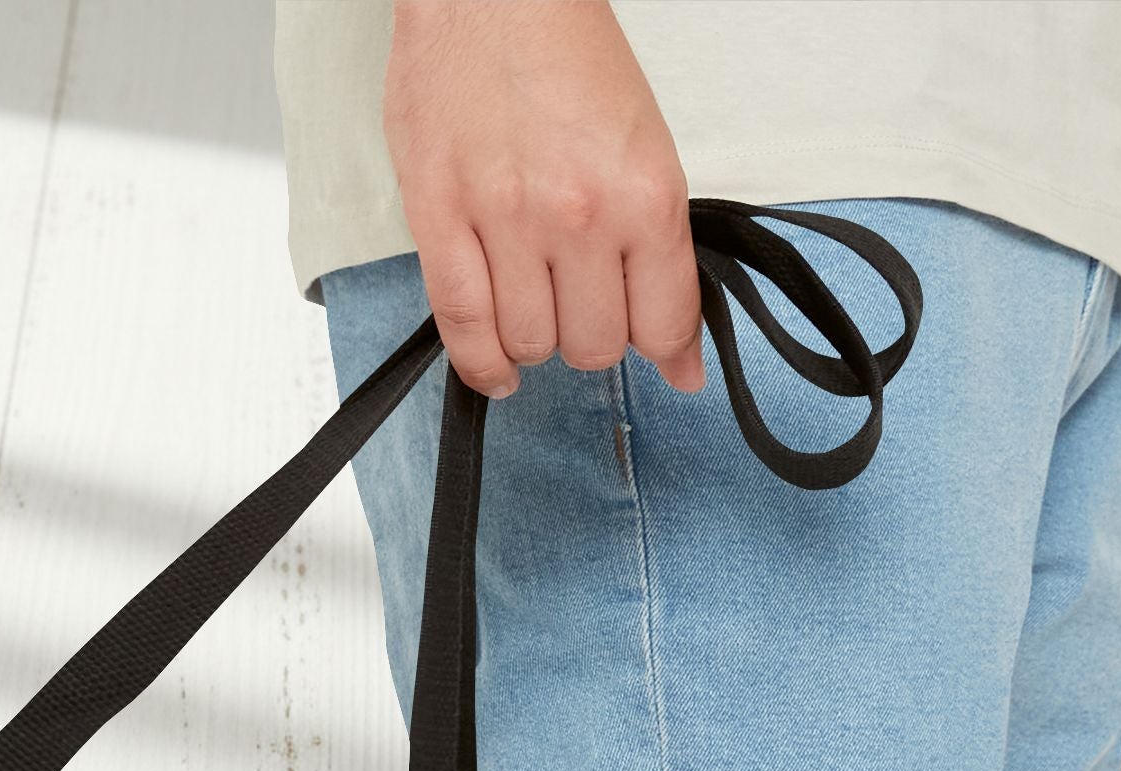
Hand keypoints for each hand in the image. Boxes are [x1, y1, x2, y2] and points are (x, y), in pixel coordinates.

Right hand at [383, 0, 702, 398]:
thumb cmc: (563, 54)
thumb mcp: (644, 145)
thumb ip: (661, 253)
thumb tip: (680, 356)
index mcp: (644, 192)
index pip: (664, 322)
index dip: (665, 350)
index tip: (662, 355)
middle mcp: (579, 214)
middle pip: (595, 345)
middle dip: (592, 335)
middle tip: (583, 303)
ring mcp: (506, 222)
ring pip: (532, 344)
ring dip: (537, 339)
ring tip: (534, 304)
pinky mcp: (440, 221)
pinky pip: (464, 328)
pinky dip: (484, 365)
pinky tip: (499, 366)